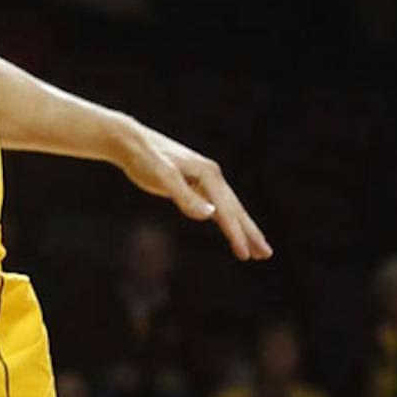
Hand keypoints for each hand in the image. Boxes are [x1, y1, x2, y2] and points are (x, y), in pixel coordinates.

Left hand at [110, 115, 271, 260]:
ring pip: (228, 208)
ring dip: (243, 228)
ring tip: (257, 248)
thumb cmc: (144, 158)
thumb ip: (185, 196)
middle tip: (266, 254)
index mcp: (208, 175)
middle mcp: (211, 176)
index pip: (226, 211)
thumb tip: (210, 215)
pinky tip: (230, 229)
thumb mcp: (162, 177)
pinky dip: (226, 219)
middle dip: (250, 233)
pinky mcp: (193, 183)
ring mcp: (204, 179)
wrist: (130, 141)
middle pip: (236, 210)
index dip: (235, 234)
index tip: (245, 255)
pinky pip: (216, 205)